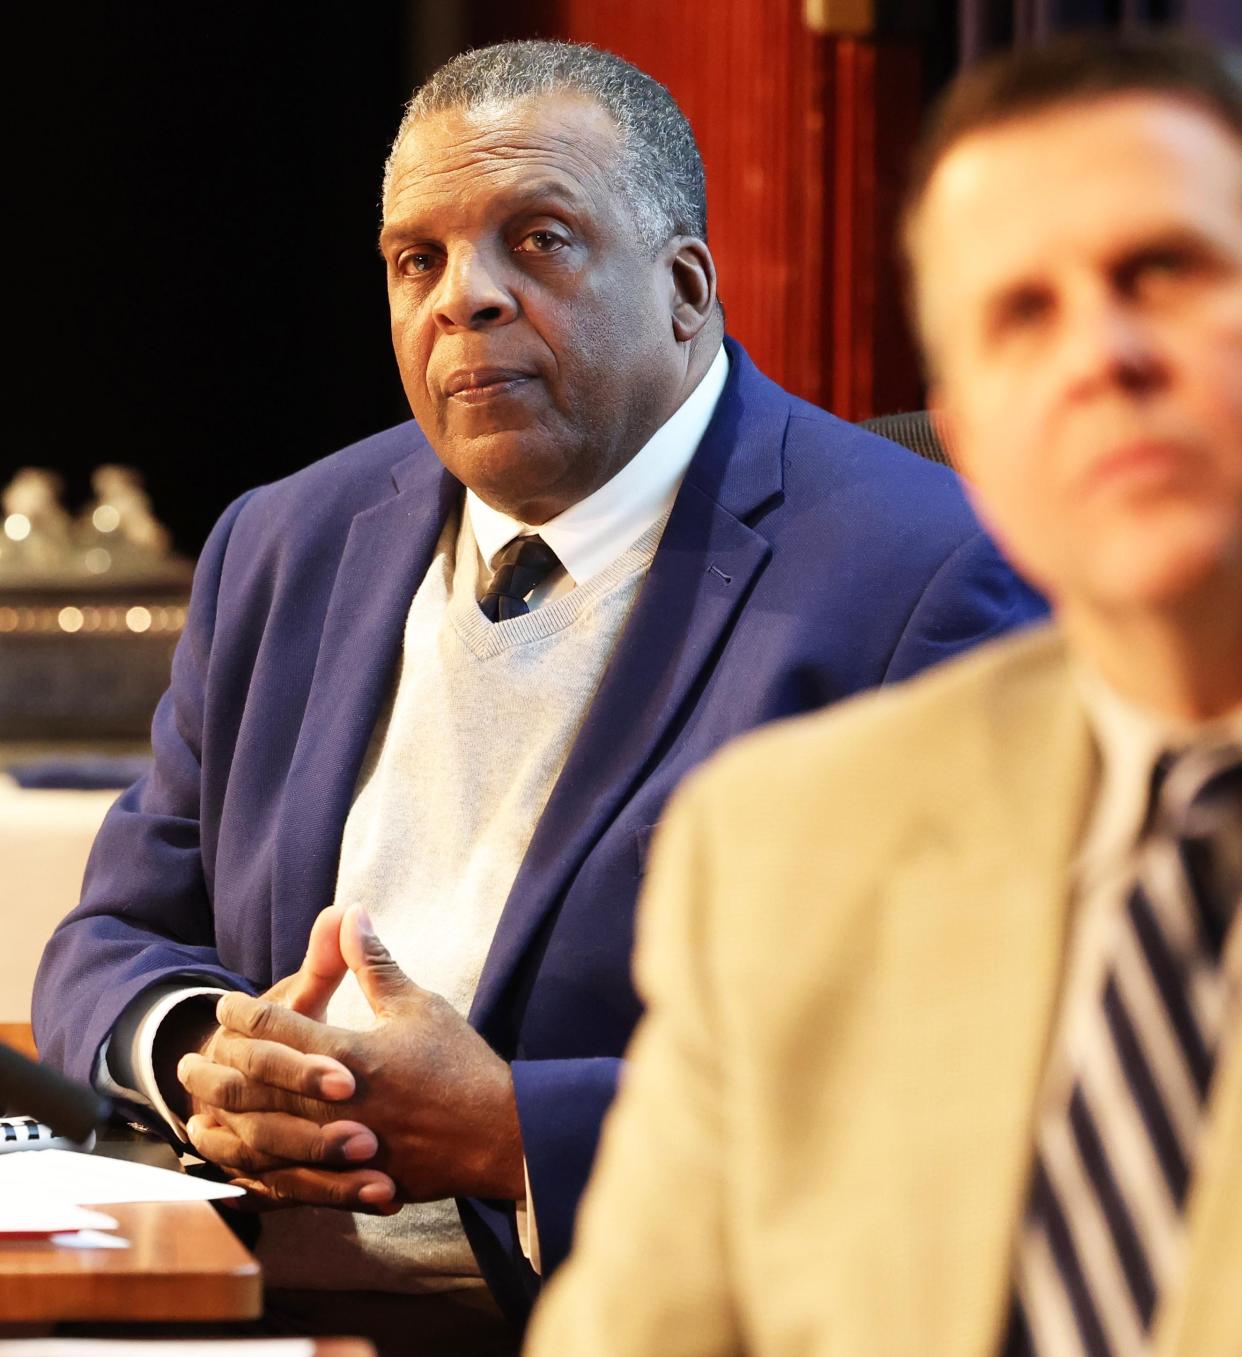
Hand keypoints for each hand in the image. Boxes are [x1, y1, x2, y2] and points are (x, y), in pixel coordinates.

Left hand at [182, 906, 524, 1204]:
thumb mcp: (418, 1005)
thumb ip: (374, 963)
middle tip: (188, 1058)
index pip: (278, 1030)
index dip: (245, 1014)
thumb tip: (350, 913)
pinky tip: (234, 1168)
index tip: (225, 1003)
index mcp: (350, 1055)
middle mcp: (335, 1105)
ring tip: (196, 1112)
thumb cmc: (460, 1064)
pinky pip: (285, 1184)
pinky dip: (252, 1174)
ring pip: (261, 1139)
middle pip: (256, 1086)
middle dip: (218, 1070)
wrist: (498, 1134)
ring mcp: (339, 1151)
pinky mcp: (348, 1185)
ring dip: (223, 1123)